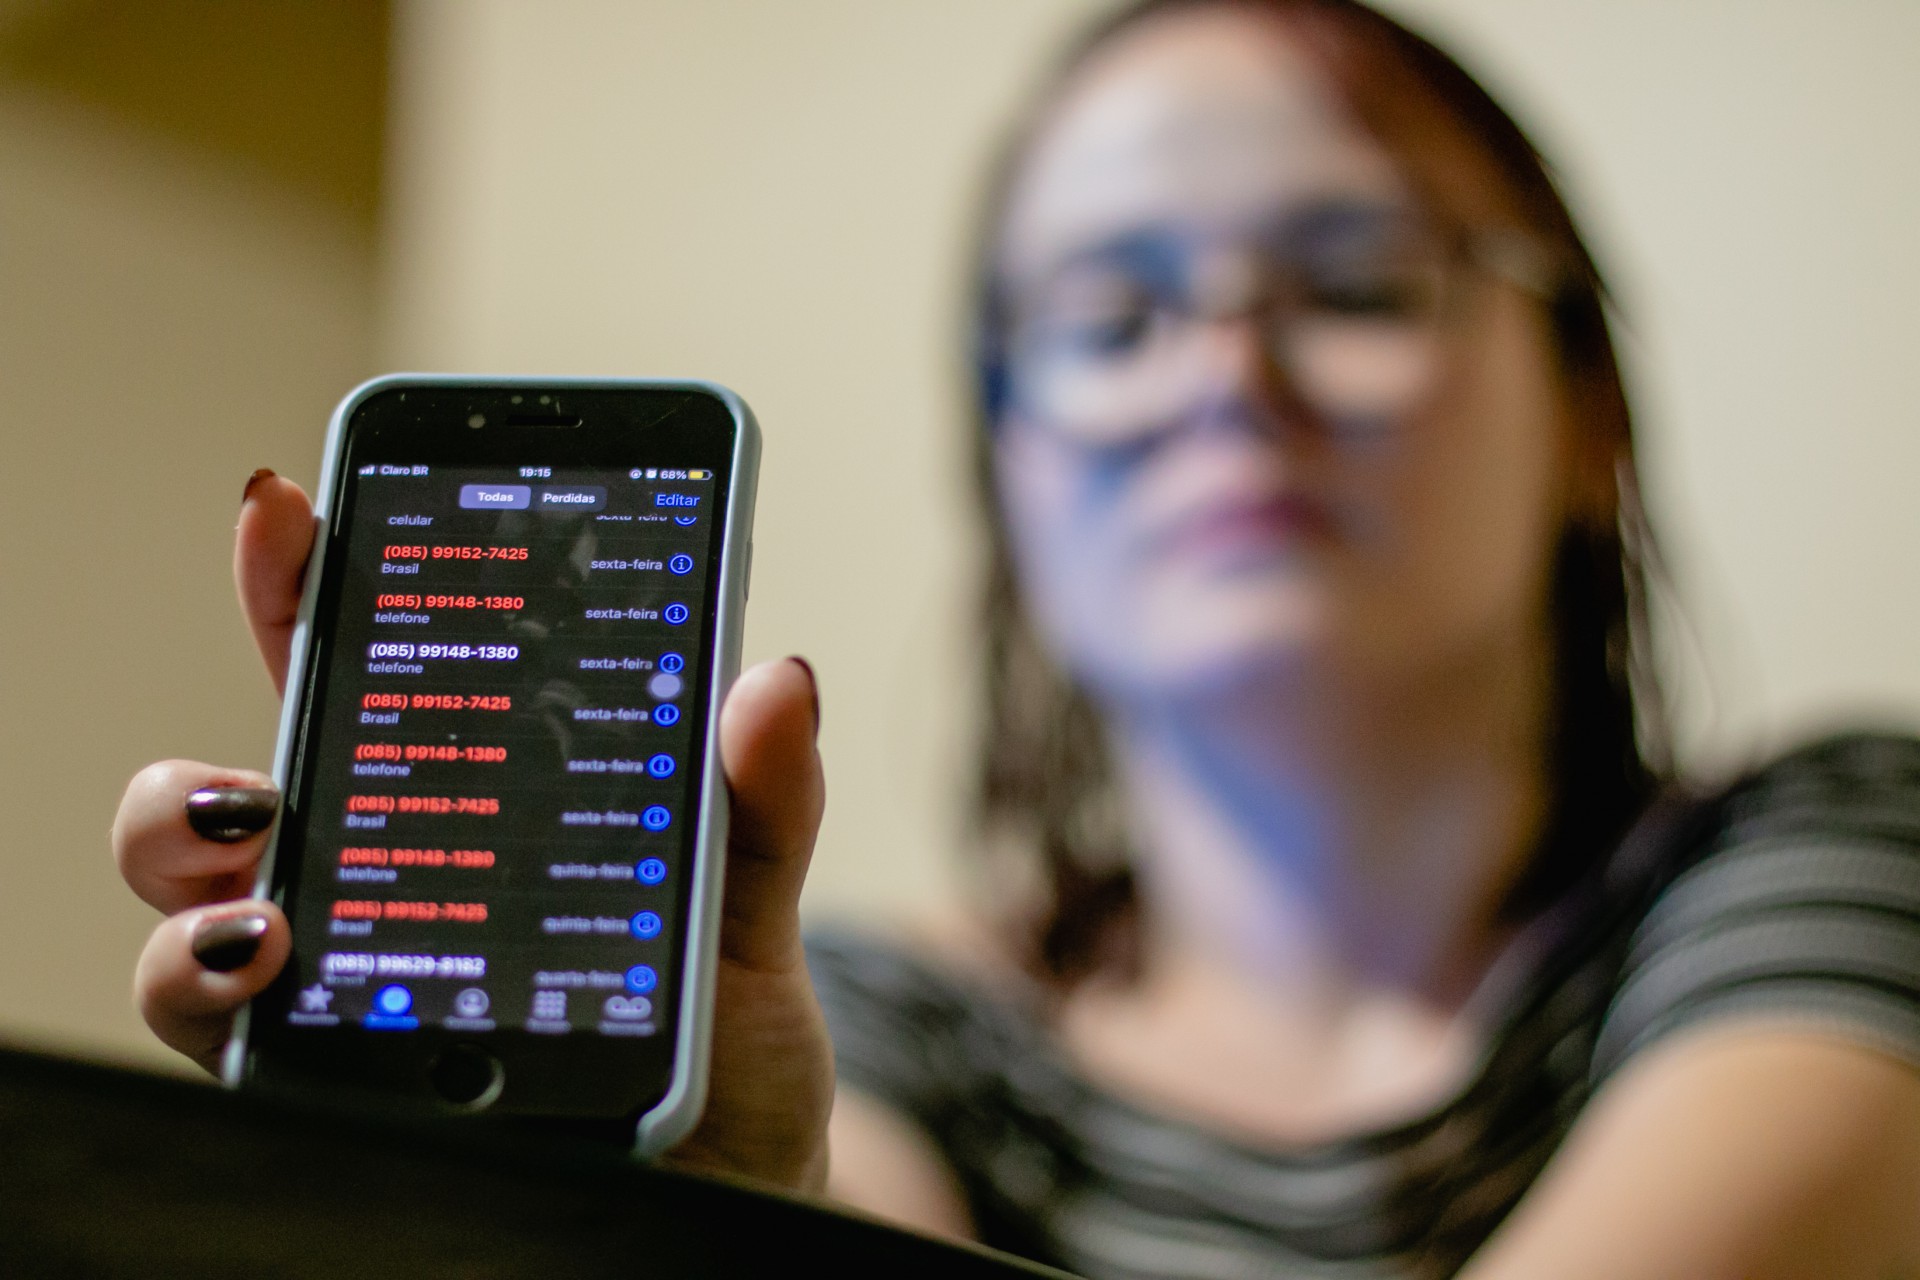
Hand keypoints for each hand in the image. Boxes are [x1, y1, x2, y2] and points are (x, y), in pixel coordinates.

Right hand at [114, 471, 834, 1189]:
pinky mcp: (342, 1069)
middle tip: (259, 779)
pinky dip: (209, 986)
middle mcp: (391, 875)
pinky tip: (269, 970)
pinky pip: (227, 1026)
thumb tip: (778, 680)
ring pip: (192, 900)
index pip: (376, 673)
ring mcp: (352, 972)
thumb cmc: (723, 1030)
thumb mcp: (751, 899)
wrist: (731, 1167)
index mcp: (481, 798)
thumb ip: (761, 796)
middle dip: (201, 769)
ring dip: (186, 876)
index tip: (289, 503)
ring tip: (262, 897)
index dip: (312, 582)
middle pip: (236, 791)